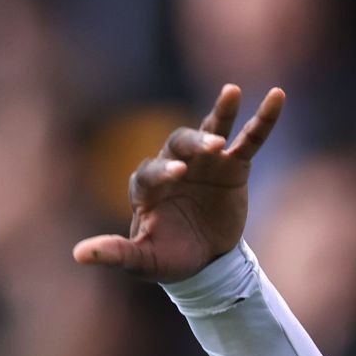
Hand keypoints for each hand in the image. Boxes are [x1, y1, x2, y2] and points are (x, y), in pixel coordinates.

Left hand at [73, 85, 284, 282]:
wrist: (205, 263)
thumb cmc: (168, 257)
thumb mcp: (142, 261)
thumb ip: (116, 254)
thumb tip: (78, 255)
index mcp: (147, 187)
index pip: (151, 171)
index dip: (164, 171)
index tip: (180, 174)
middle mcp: (173, 165)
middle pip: (179, 143)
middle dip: (193, 143)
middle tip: (210, 148)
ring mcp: (204, 163)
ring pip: (209, 130)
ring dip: (221, 114)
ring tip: (232, 92)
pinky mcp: (233, 165)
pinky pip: (249, 138)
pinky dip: (263, 119)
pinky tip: (277, 96)